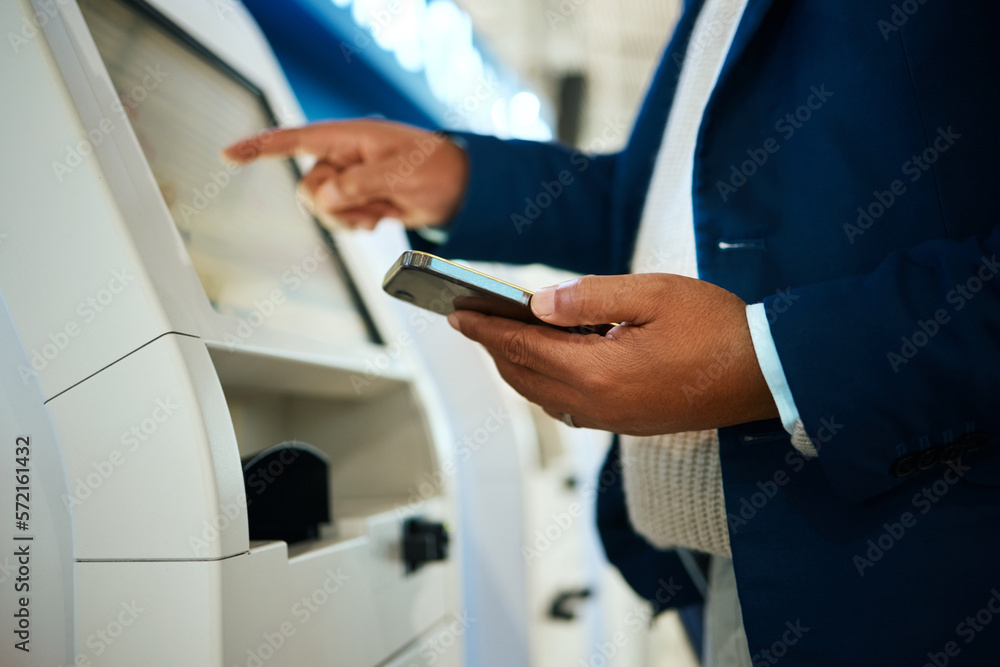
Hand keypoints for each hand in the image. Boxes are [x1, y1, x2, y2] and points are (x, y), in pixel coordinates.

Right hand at [221, 119, 467, 230]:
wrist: (458, 189)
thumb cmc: (435, 169)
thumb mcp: (399, 174)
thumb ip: (358, 184)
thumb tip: (326, 197)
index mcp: (348, 137)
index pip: (294, 140)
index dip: (260, 147)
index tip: (228, 155)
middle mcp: (343, 157)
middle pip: (308, 188)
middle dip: (334, 206)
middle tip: (370, 207)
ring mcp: (349, 178)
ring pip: (322, 208)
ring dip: (348, 218)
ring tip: (380, 213)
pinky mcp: (357, 198)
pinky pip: (338, 219)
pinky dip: (356, 224)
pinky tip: (380, 219)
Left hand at [447, 273, 778, 435]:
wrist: (765, 374)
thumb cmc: (717, 329)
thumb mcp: (651, 294)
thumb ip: (589, 296)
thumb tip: (538, 303)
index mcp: (598, 372)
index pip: (521, 347)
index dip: (484, 328)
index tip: (457, 312)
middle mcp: (597, 404)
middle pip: (523, 375)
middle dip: (492, 347)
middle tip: (472, 319)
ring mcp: (612, 420)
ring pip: (542, 395)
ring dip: (516, 366)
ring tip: (502, 335)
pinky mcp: (626, 423)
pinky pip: (566, 406)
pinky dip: (543, 381)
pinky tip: (547, 359)